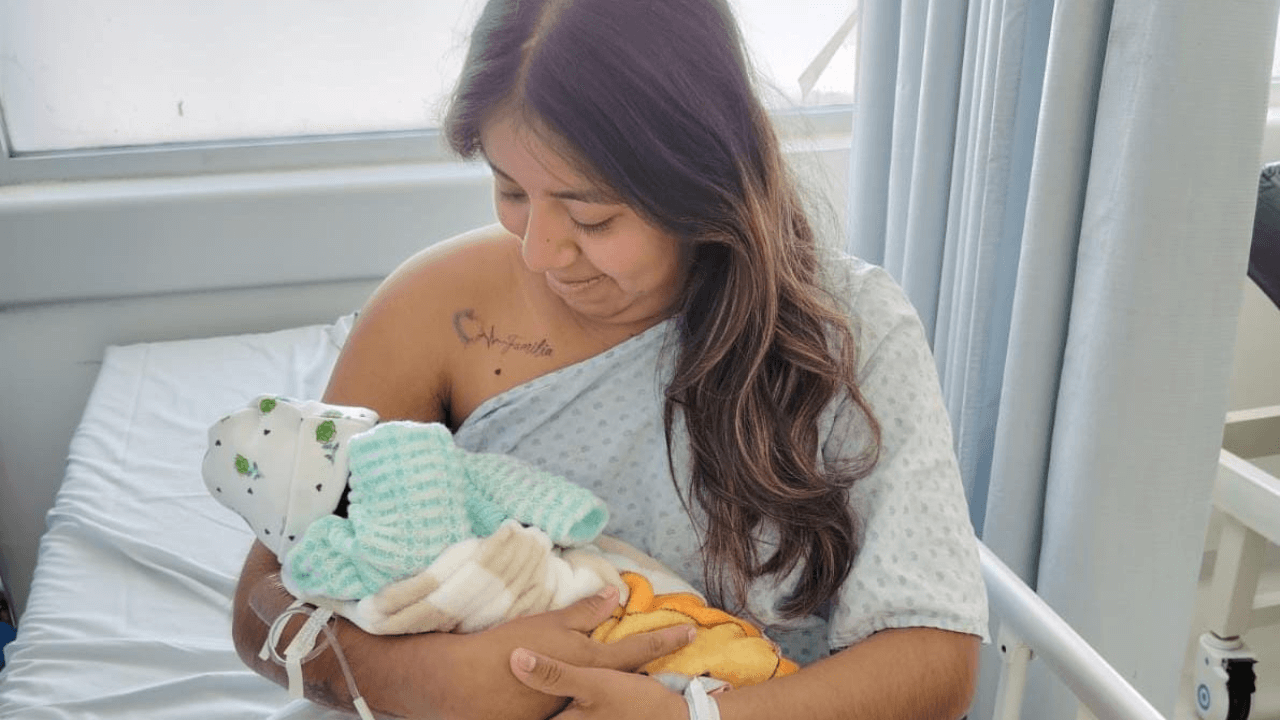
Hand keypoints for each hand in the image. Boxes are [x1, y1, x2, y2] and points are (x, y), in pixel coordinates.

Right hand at [437, 587, 694, 719]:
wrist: (469, 685)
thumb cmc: (511, 646)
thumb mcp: (552, 622)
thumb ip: (586, 611)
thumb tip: (615, 595)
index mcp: (592, 661)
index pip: (639, 647)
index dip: (666, 638)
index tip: (691, 631)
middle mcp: (588, 687)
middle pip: (628, 674)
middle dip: (650, 663)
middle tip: (673, 649)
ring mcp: (572, 706)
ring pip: (605, 692)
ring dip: (619, 683)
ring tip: (635, 675)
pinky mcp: (552, 716)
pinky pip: (580, 703)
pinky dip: (587, 694)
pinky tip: (585, 690)